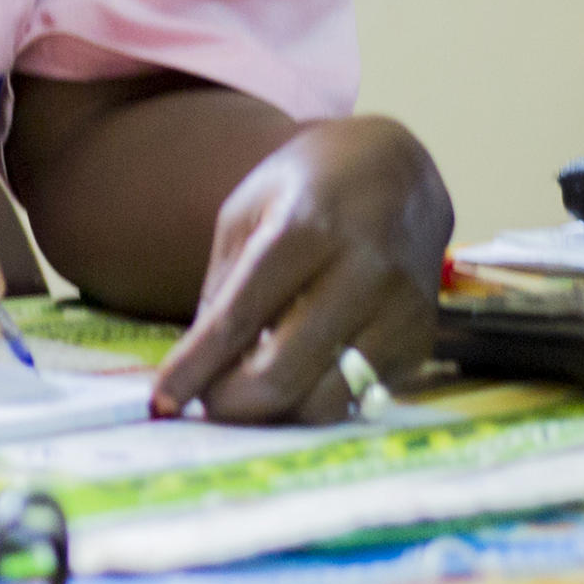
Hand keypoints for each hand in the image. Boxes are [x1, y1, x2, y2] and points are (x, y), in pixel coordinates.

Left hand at [150, 117, 450, 423]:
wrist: (400, 170)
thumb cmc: (310, 186)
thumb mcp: (249, 211)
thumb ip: (224, 287)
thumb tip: (198, 369)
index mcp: (308, 227)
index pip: (240, 317)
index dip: (195, 367)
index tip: (162, 398)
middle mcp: (363, 270)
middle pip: (282, 373)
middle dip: (230, 402)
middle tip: (205, 401)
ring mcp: (400, 310)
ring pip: (324, 403)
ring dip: (274, 414)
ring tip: (247, 393)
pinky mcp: (421, 340)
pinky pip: (359, 399)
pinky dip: (316, 400)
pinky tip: (297, 378)